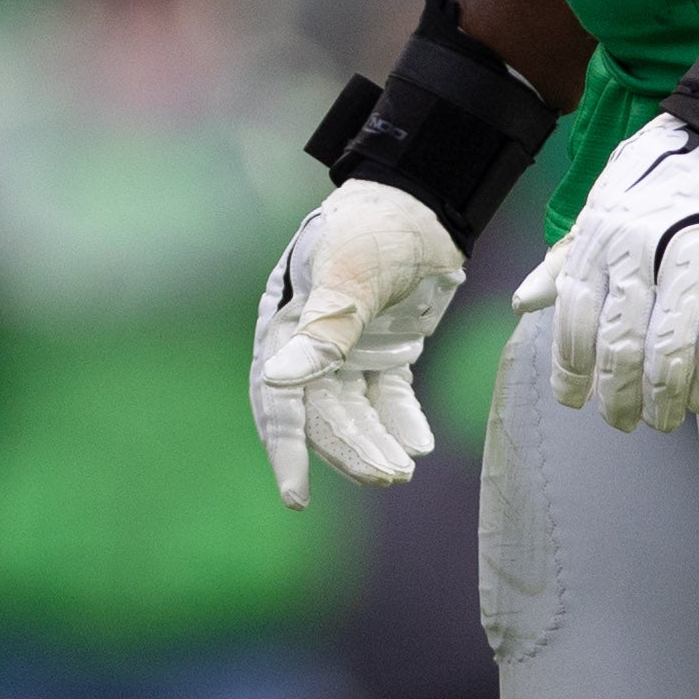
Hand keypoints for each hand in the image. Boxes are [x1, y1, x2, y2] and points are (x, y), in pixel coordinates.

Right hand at [253, 179, 463, 506]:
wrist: (421, 201)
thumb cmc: (372, 226)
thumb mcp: (348, 271)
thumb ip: (322, 328)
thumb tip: (278, 380)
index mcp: (284, 323)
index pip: (278, 398)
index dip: (287, 449)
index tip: (296, 497)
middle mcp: (309, 342)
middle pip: (321, 412)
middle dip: (348, 450)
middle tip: (387, 476)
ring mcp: (348, 347)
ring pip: (355, 411)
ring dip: (375, 442)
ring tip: (404, 471)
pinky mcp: (384, 348)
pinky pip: (387, 397)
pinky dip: (400, 420)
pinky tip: (419, 443)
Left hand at [516, 113, 698, 431]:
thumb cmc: (663, 176)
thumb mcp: (603, 205)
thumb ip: (567, 259)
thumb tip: (524, 302)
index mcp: (601, 235)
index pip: (574, 315)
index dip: (570, 366)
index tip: (573, 398)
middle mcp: (641, 252)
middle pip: (620, 345)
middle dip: (617, 396)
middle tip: (619, 420)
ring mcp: (694, 266)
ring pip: (670, 356)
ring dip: (664, 401)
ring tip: (661, 419)